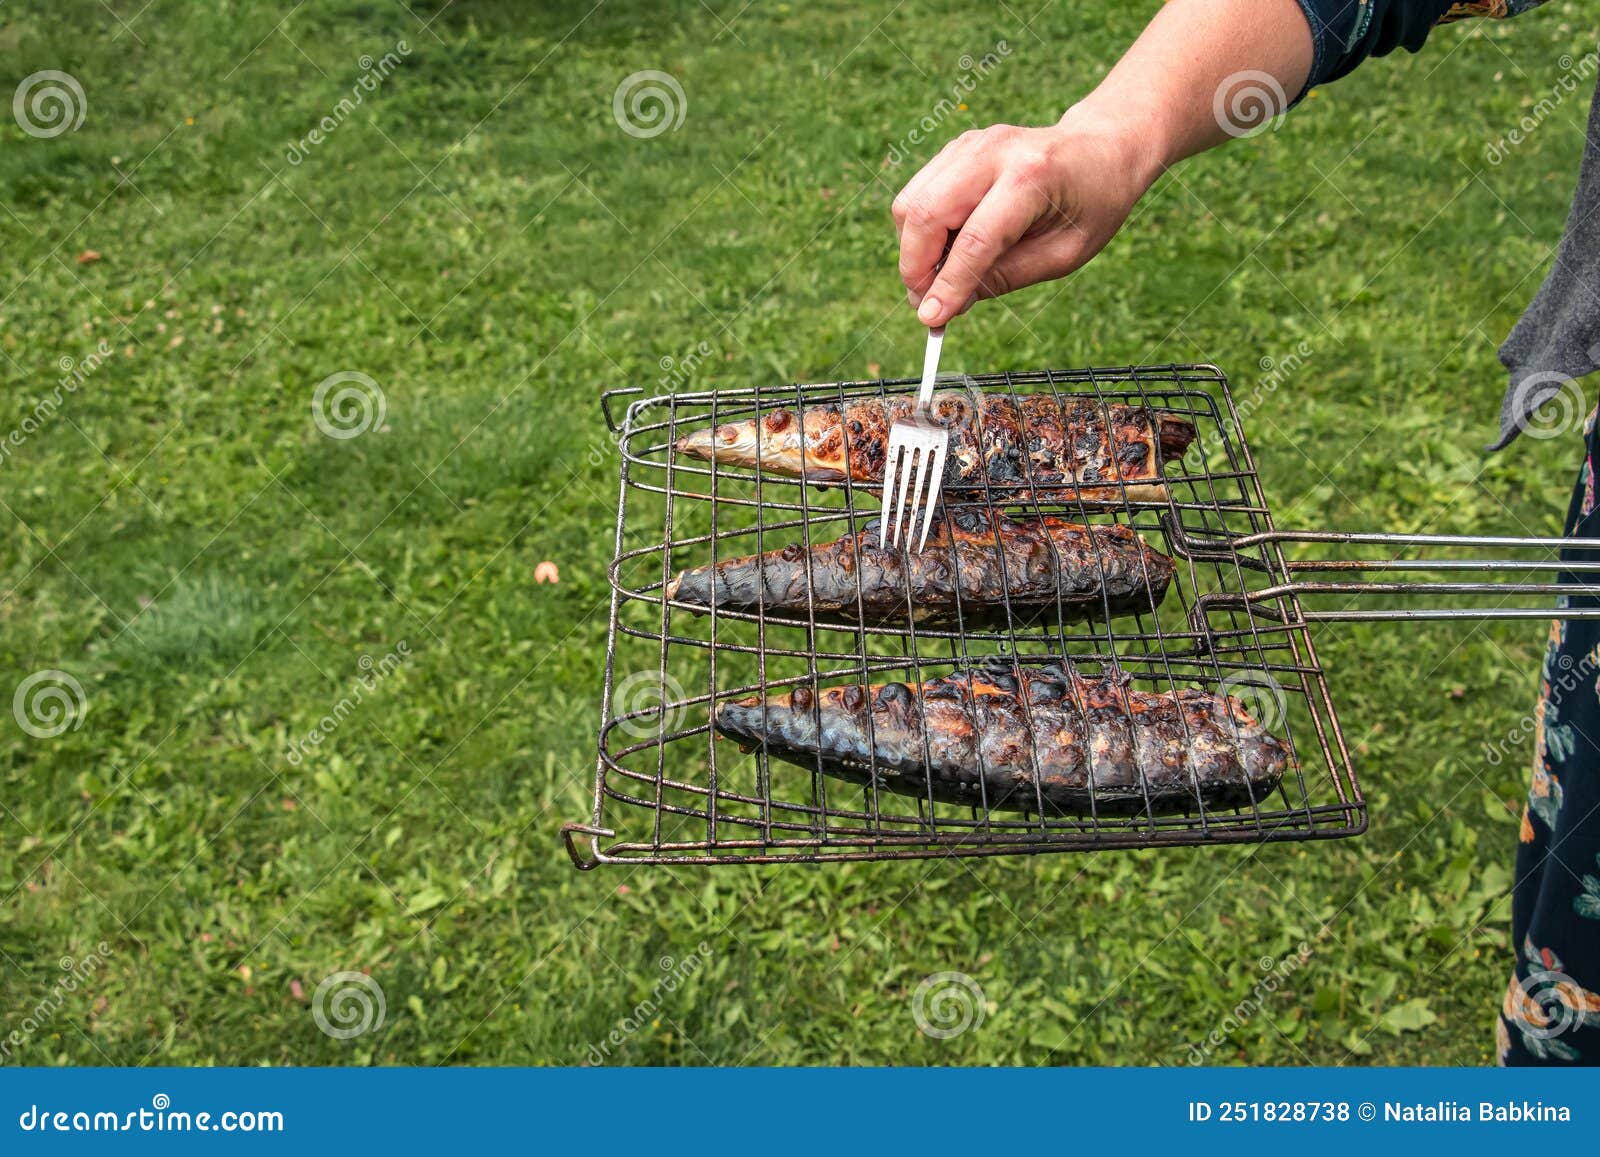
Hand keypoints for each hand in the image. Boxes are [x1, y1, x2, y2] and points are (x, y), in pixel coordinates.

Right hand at [891, 115, 1160, 327]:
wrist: (1101, 148)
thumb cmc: (1091, 205)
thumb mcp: (1063, 255)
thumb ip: (1005, 277)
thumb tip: (946, 304)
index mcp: (1032, 177)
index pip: (974, 239)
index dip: (948, 285)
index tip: (931, 320)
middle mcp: (994, 152)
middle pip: (927, 213)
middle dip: (915, 267)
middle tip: (926, 303)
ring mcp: (970, 145)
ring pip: (911, 203)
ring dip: (913, 250)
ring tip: (941, 277)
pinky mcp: (956, 149)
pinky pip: (917, 194)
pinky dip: (919, 231)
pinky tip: (947, 249)